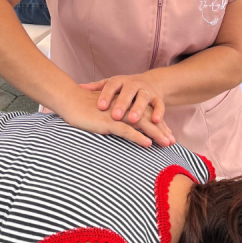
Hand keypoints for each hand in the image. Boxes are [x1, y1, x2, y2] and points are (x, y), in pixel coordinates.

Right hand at [58, 89, 174, 147]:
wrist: (68, 99)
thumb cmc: (81, 107)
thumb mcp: (100, 112)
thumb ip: (110, 117)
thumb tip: (115, 126)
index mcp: (122, 105)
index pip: (143, 115)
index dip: (156, 125)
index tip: (166, 135)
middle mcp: (123, 108)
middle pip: (147, 119)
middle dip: (161, 130)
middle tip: (172, 142)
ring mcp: (116, 114)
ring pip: (141, 124)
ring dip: (156, 134)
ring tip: (167, 143)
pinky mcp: (108, 121)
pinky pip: (126, 130)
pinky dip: (138, 137)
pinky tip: (147, 143)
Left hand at [80, 75, 166, 125]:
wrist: (148, 83)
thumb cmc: (123, 89)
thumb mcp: (110, 86)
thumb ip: (96, 88)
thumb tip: (79, 86)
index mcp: (120, 81)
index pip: (111, 86)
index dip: (106, 95)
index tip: (100, 106)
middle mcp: (134, 84)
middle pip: (128, 91)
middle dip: (122, 103)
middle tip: (115, 116)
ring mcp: (146, 90)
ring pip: (143, 98)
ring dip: (139, 109)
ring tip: (133, 120)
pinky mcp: (158, 98)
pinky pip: (159, 105)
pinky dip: (159, 113)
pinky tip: (156, 122)